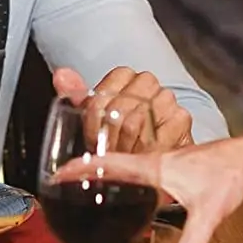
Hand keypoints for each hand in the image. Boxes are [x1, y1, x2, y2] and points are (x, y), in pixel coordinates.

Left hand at [53, 66, 194, 151]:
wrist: (153, 166)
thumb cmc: (122, 141)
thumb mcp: (93, 120)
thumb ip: (76, 95)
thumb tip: (62, 76)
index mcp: (125, 77)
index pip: (101, 93)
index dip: (94, 120)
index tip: (94, 138)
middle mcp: (148, 83)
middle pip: (115, 108)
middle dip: (108, 136)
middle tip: (110, 151)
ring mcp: (167, 99)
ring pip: (132, 122)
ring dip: (124, 147)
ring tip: (125, 156)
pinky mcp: (181, 119)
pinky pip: (153, 136)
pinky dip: (143, 153)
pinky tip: (143, 157)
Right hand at [54, 136, 242, 242]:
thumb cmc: (230, 176)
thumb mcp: (210, 214)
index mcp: (156, 167)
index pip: (110, 163)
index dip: (82, 167)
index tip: (58, 172)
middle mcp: (154, 161)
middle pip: (110, 162)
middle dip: (82, 170)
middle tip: (58, 181)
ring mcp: (161, 163)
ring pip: (122, 165)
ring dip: (100, 172)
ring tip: (78, 186)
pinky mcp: (169, 167)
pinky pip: (135, 170)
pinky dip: (119, 177)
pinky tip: (120, 193)